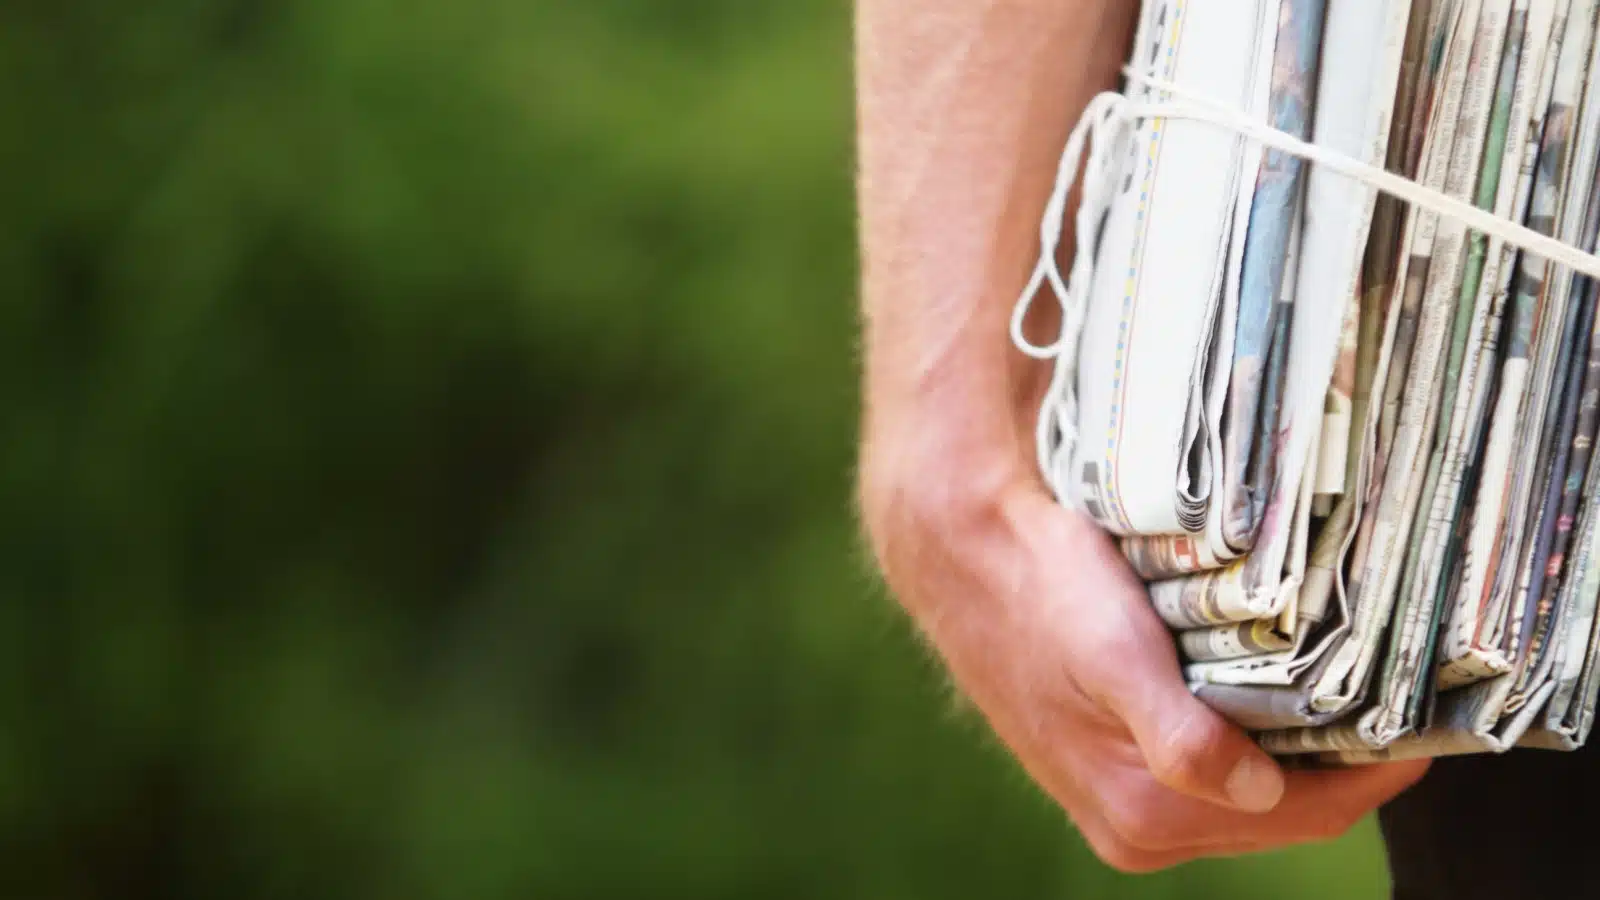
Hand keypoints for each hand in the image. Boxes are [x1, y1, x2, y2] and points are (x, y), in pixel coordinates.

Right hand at [857, 453, 1430, 871]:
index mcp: (1143, 811)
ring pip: (1252, 796)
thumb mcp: (1115, 655)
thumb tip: (1260, 797)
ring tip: (1340, 689)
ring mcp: (1120, 800)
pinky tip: (1267, 691)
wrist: (964, 556)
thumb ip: (1183, 739)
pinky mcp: (1110, 766)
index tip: (1422, 723)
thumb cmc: (1041, 593)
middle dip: (1342, 764)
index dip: (1374, 774)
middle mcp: (1135, 825)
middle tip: (1391, 696)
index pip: (1304, 817)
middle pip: (1283, 815)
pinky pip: (1213, 773)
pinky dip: (1254, 740)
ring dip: (1299, 752)